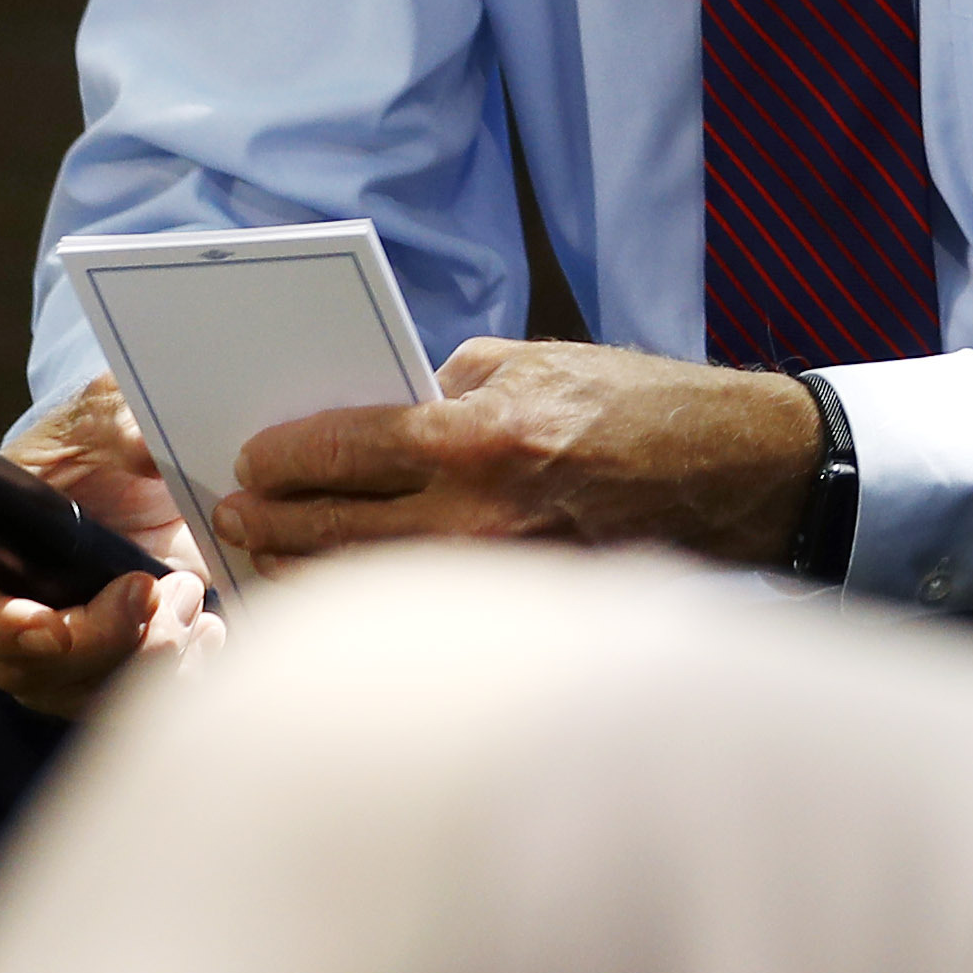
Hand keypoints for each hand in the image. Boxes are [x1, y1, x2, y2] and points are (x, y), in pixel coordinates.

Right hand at [0, 375, 225, 719]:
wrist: (139, 478)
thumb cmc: (93, 444)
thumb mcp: (99, 416)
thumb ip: (116, 426)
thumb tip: (148, 450)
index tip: (51, 626)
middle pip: (31, 670)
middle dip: (107, 639)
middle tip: (167, 590)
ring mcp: (49, 658)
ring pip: (85, 694)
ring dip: (148, 656)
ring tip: (191, 598)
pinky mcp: (105, 672)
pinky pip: (132, 702)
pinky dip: (178, 675)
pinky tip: (210, 632)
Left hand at [215, 338, 821, 571]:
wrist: (738, 472)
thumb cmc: (641, 405)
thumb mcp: (539, 363)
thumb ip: (450, 388)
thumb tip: (374, 418)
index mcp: (482, 435)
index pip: (341, 449)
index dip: (281, 457)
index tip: (251, 459)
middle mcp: (482, 512)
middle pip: (332, 531)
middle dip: (269, 523)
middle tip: (233, 516)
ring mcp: (501, 572)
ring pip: (365, 585)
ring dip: (304, 572)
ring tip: (270, 557)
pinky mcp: (522, 608)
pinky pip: (419, 609)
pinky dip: (373, 600)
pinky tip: (344, 588)